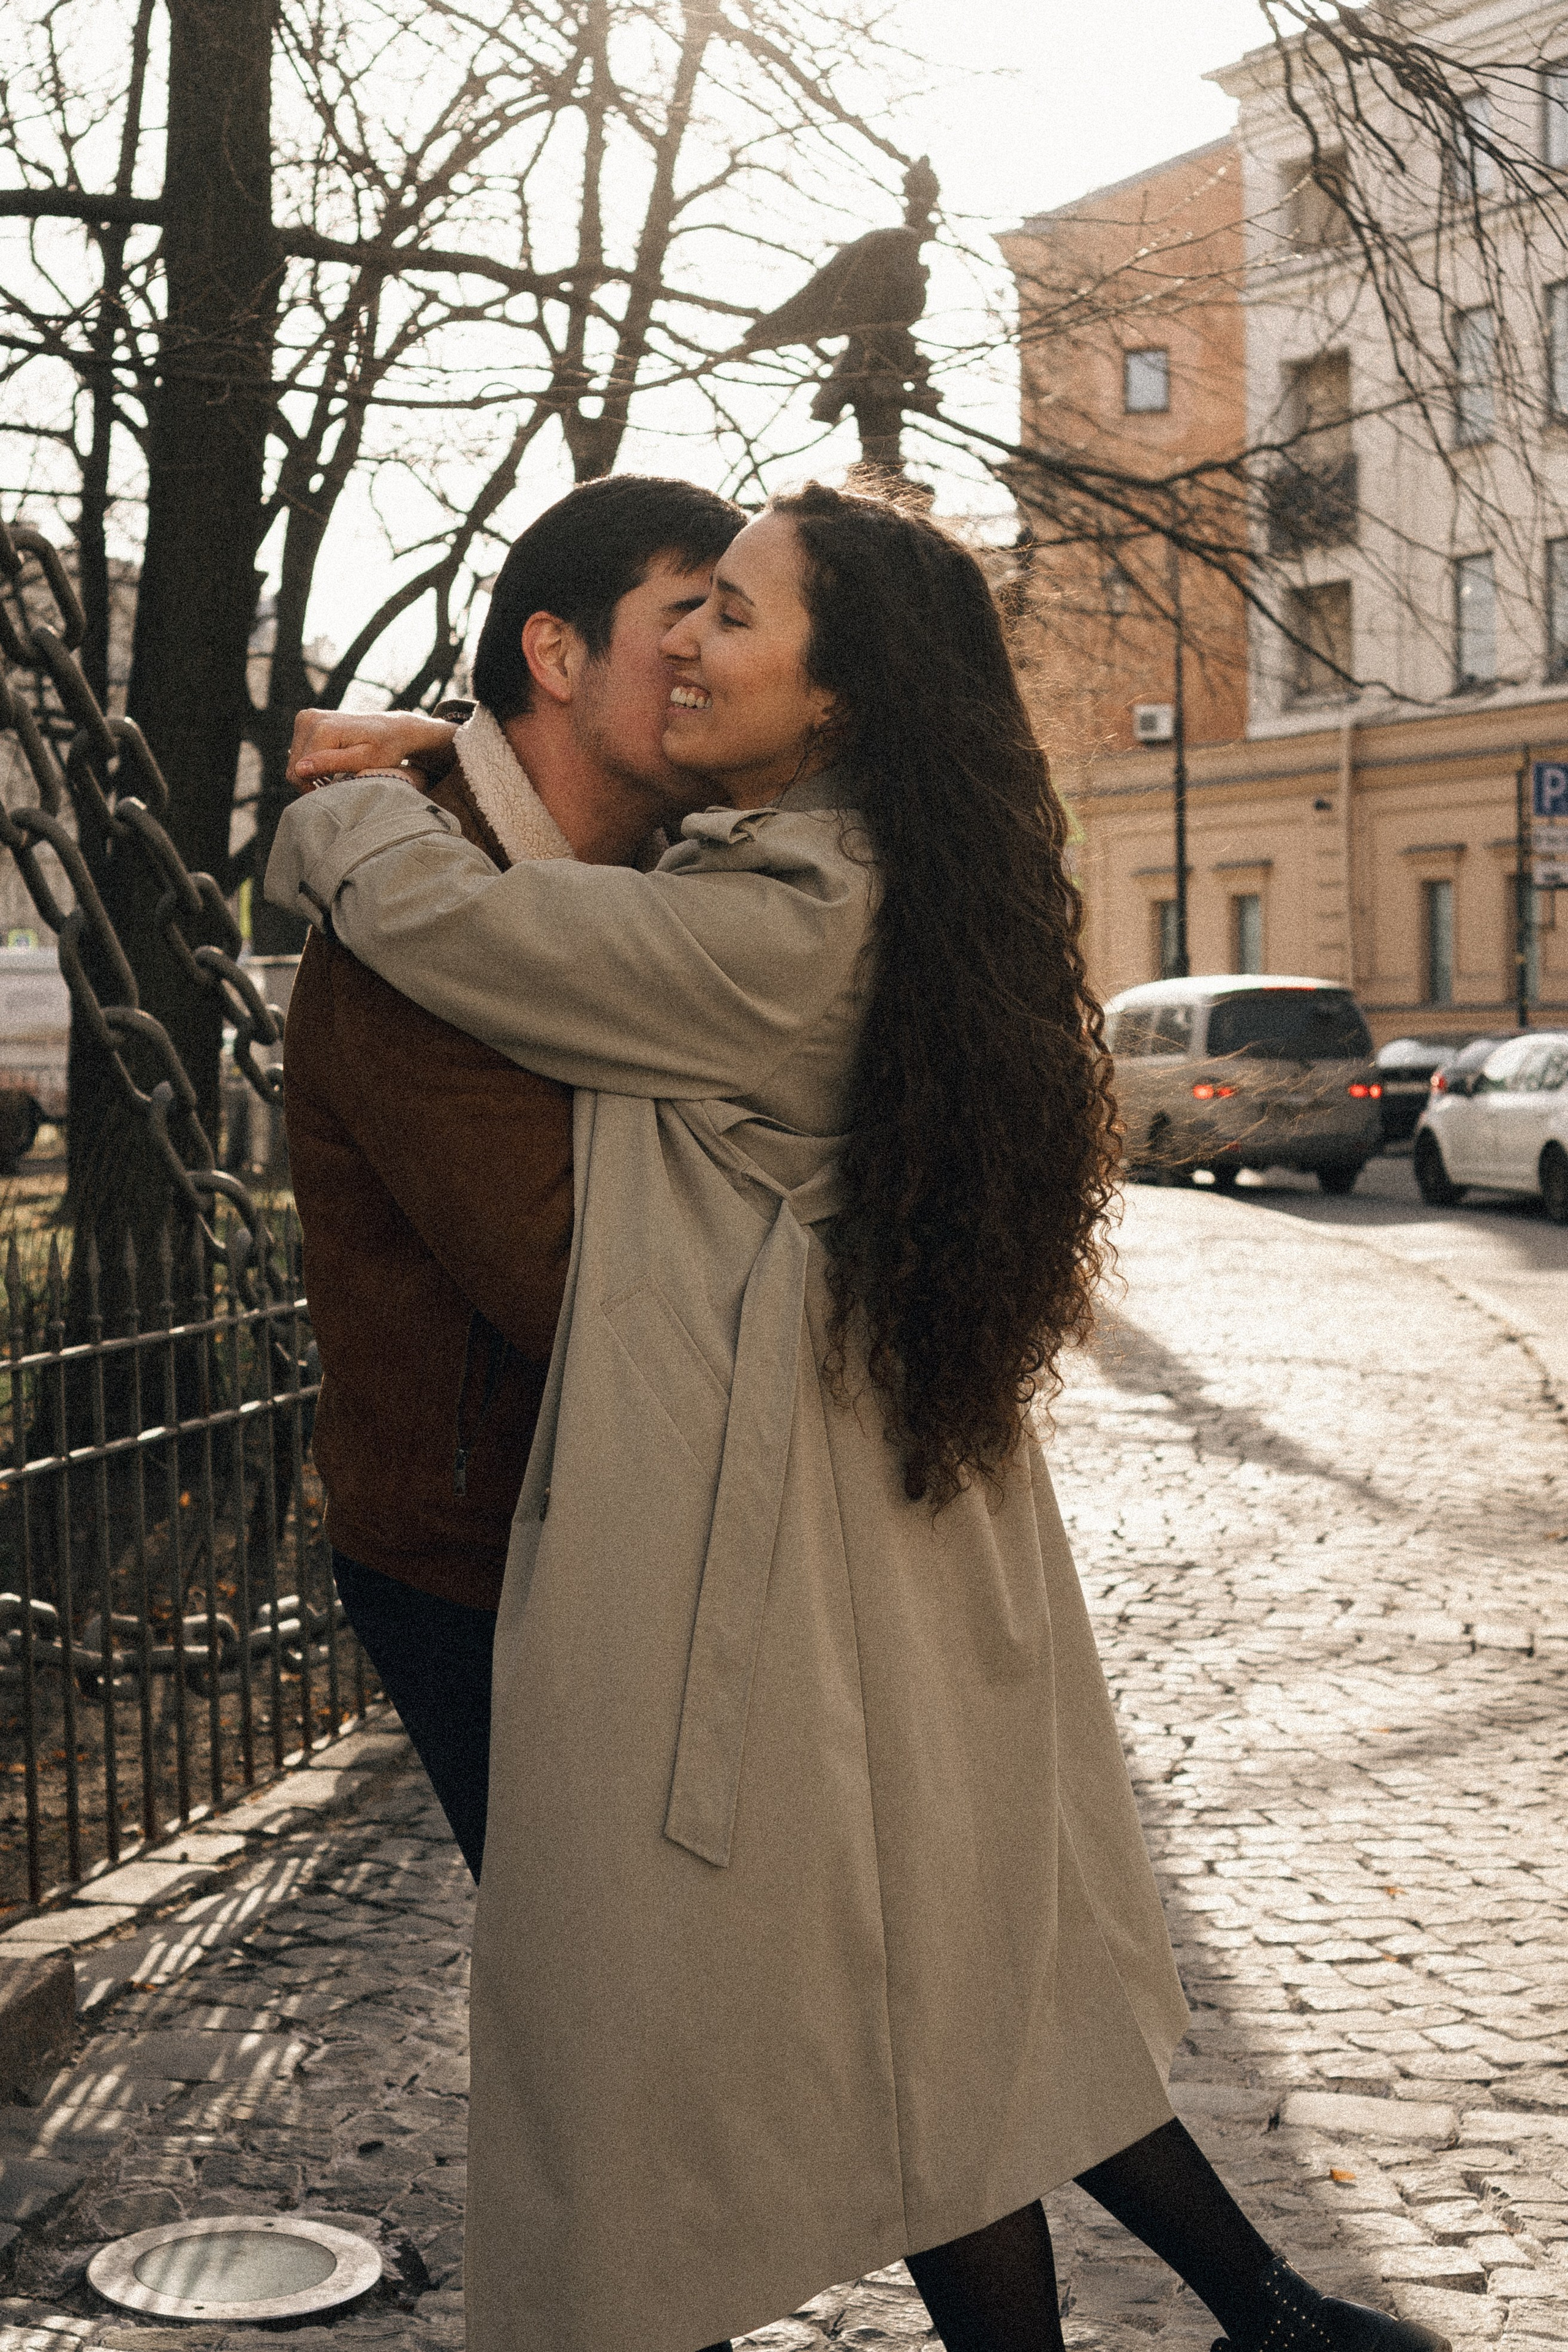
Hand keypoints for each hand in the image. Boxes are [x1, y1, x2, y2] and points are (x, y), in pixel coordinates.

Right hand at [287, 708, 458, 790]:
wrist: (393, 729)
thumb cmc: (386, 749)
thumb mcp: (365, 761)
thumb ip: (332, 764)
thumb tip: (299, 769)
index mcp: (322, 730)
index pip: (298, 773)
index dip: (314, 791)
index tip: (336, 794)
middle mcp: (310, 718)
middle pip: (294, 767)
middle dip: (312, 782)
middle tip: (338, 787)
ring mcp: (306, 717)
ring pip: (295, 761)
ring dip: (312, 774)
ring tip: (336, 777)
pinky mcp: (306, 719)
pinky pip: (299, 751)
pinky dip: (312, 763)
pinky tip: (330, 766)